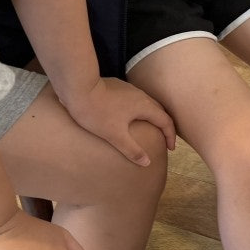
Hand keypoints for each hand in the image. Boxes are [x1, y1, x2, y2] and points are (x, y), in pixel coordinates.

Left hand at [59, 78, 175, 165]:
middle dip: (163, 125)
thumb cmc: (97, 112)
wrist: (78, 88)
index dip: (170, 136)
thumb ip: (132, 149)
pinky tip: (126, 115)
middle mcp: (141, 96)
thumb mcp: (114, 135)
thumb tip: (147, 162)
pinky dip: (137, 109)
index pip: (166, 122)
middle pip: (159, 111)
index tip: (170, 148)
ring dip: (151, 116)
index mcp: (145, 107)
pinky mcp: (118, 86)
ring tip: (147, 127)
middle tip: (163, 138)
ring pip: (146, 104)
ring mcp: (129, 89)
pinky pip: (134, 99)